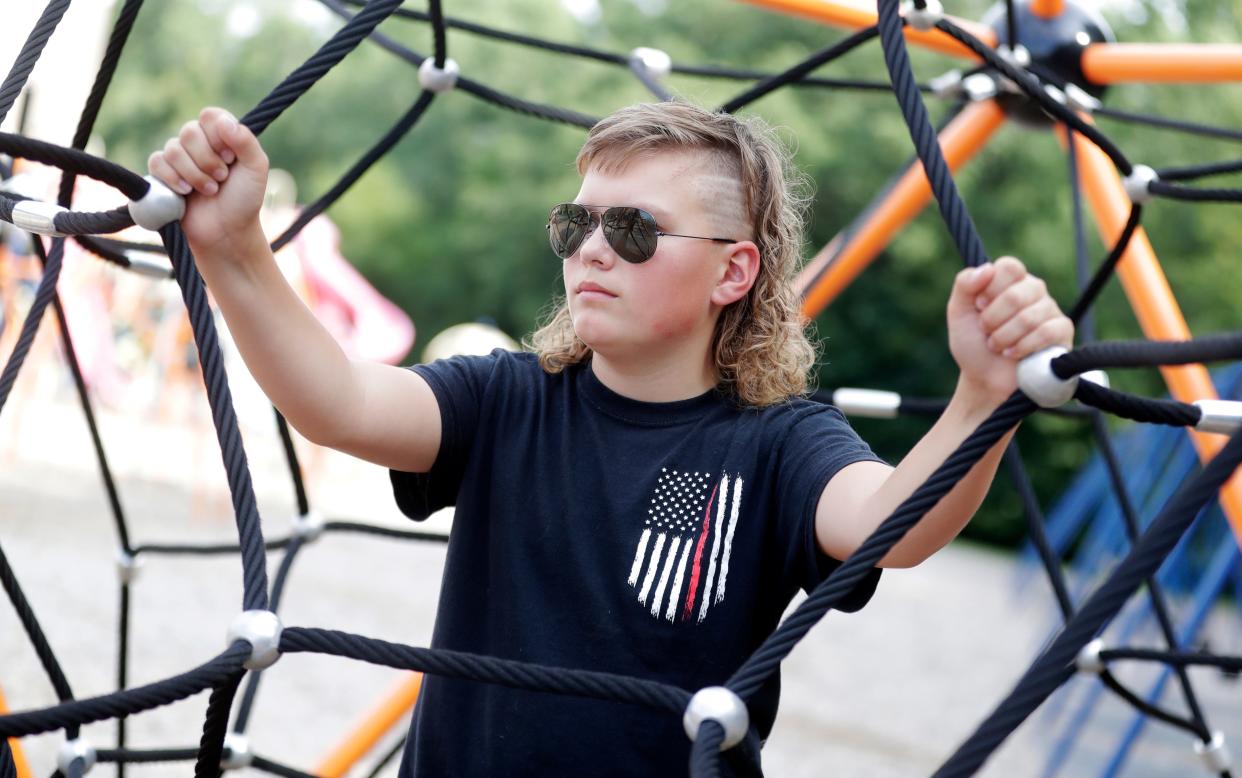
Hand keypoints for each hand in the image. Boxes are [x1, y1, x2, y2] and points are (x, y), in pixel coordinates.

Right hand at [147, 107, 268, 256]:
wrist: (226, 232)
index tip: (230, 158)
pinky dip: (172, 178)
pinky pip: (157, 162)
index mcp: (222, 135)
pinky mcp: (163, 174)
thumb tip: (224, 121)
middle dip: (207, 160)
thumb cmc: (244, 200)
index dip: (217, 136)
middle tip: (221, 179)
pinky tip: (185, 192)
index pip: (210, 115)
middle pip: (189, 131)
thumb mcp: (256, 169)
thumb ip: (246, 141)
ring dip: (194, 174)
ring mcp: (180, 157)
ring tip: (210, 191)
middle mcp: (200, 142)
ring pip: (173, 149)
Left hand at [947, 256, 1073, 404]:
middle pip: (1018, 293)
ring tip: (997, 346)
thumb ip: (965, 284)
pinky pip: (1047, 332)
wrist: (984, 378)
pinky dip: (1023, 347)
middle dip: (993, 319)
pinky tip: (1013, 354)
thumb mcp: (958, 312)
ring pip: (1030, 316)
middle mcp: (1032, 289)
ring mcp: (1050, 309)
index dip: (990, 290)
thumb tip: (987, 269)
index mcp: (1009, 280)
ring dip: (1004, 337)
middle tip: (986, 331)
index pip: (1009, 267)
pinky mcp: (1062, 331)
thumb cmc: (972, 343)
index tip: (979, 307)